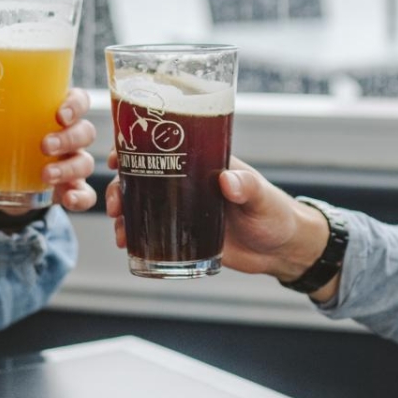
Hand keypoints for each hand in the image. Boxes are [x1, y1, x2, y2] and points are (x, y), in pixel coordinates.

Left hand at [0, 88, 98, 211]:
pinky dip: (81, 197)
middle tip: (44, 145)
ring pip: (84, 162)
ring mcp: (72, 162)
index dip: (75, 105)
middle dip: (67, 138)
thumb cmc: (4, 138)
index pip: (78, 100)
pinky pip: (86, 193)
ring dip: (68, 168)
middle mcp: (70, 136)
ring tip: (45, 175)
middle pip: (84, 131)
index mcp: (56, 111)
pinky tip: (68, 199)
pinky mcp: (70, 187)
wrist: (5, 178)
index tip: (59, 114)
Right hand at [106, 156, 337, 298]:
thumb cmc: (277, 215)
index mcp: (205, 164)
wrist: (282, 251)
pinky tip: (126, 244)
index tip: (117, 157)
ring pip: (143, 205)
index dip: (136, 147)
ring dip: (123, 212)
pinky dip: (135, 235)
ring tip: (119, 228)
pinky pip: (152, 232)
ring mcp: (183, 209)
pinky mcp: (183, 235)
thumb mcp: (263, 198)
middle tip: (115, 204)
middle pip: (143, 177)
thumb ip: (248, 188)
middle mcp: (188, 183)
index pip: (164, 146)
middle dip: (121, 187)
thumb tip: (228, 180)